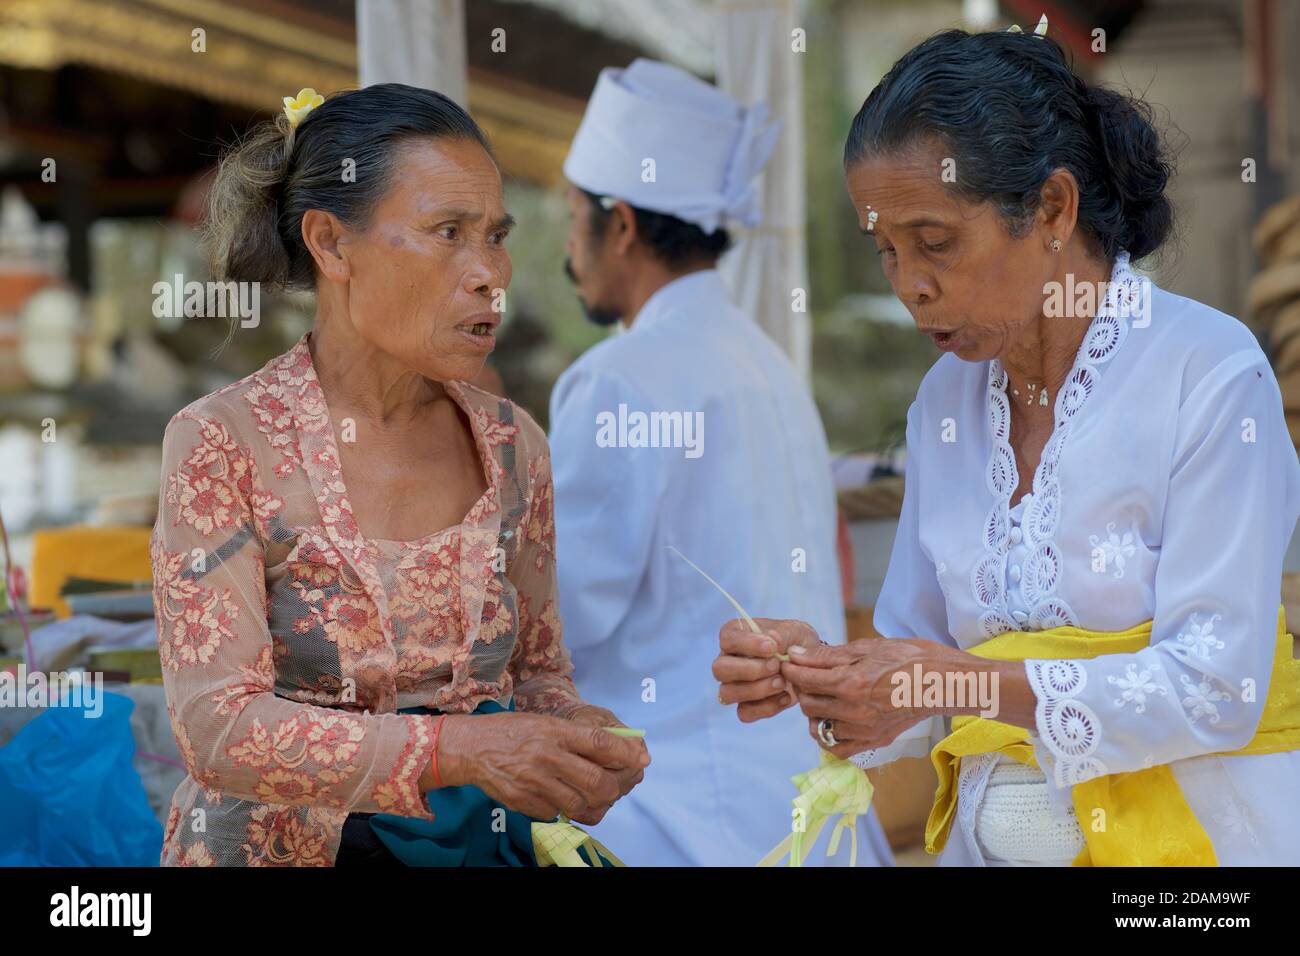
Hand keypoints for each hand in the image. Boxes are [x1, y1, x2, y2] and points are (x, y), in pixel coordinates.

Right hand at [434, 712, 649, 825]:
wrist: (471, 747)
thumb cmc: (514, 732)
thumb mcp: (547, 723)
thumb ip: (579, 737)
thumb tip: (619, 749)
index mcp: (555, 731)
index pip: (600, 743)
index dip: (626, 753)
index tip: (641, 759)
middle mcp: (546, 756)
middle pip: (597, 782)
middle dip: (616, 787)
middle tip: (619, 784)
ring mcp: (534, 782)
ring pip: (580, 804)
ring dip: (593, 803)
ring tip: (592, 794)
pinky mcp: (522, 802)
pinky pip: (556, 813)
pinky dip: (564, 809)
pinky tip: (561, 797)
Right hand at [713, 618, 821, 722]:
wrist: (810, 666)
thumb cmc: (797, 643)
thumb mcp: (795, 631)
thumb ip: (783, 635)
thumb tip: (772, 640)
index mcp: (735, 635)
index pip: (727, 639)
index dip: (747, 644)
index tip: (772, 647)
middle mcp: (728, 660)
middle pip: (719, 669)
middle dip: (749, 670)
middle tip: (776, 666)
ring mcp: (733, 685)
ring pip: (727, 693)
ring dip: (757, 690)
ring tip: (782, 682)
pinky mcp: (746, 706)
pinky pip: (744, 713)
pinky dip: (766, 708)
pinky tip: (785, 697)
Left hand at [780, 638, 935, 758]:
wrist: (942, 682)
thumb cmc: (908, 658)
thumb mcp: (867, 648)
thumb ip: (827, 656)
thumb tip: (796, 655)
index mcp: (850, 683)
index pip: (804, 679)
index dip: (791, 669)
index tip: (790, 662)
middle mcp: (853, 711)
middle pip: (807, 704)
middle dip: (802, 689)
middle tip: (808, 676)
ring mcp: (864, 731)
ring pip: (819, 727)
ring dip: (814, 712)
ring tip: (823, 697)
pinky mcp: (873, 742)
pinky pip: (837, 748)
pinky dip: (828, 736)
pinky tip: (832, 720)